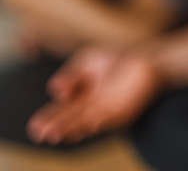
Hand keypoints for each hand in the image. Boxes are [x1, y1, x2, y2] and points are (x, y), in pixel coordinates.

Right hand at [27, 47, 162, 144]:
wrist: (148, 59)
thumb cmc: (115, 60)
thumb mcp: (85, 62)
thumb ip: (69, 76)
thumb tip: (55, 91)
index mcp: (78, 99)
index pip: (59, 111)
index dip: (47, 118)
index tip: (35, 126)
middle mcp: (90, 109)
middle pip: (69, 120)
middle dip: (55, 126)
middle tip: (40, 133)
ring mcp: (106, 112)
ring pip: (84, 123)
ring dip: (70, 129)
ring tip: (55, 134)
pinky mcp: (123, 113)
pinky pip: (109, 120)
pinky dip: (99, 123)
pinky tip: (88, 125)